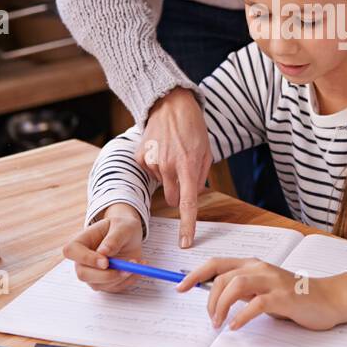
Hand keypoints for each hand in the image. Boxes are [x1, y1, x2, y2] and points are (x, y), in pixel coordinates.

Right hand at [62, 204, 143, 291]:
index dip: (86, 259)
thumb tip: (103, 252)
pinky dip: (128, 280)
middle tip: (126, 269)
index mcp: (81, 241)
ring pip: (99, 285)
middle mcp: (82, 260)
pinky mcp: (104, 282)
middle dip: (106, 275)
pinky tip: (137, 267)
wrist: (129, 235)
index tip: (106, 262)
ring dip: (120, 278)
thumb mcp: (123, 226)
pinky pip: (113, 288)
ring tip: (136, 262)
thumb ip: (114, 238)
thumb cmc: (122, 227)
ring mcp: (92, 273)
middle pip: (83, 274)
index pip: (71, 251)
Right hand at [134, 87, 212, 248]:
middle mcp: (168, 166)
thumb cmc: (193, 128)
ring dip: (168, 174)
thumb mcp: (206, 151)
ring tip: (172, 152)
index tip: (185, 242)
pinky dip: (156, 165)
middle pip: (171, 198)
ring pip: (161, 183)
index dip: (187, 225)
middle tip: (182, 172)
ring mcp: (152, 161)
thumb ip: (200, 176)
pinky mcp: (140, 157)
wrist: (170, 104)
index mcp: (189, 166)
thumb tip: (193, 196)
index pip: (187, 203)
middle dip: (178, 192)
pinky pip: (150, 172)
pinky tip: (160, 149)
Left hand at [177, 256, 346, 330]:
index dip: (194, 274)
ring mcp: (272, 281)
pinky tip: (236, 326)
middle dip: (209, 299)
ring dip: (221, 306)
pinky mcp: (284, 297)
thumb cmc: (293, 297)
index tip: (179, 287)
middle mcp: (260, 268)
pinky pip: (257, 304)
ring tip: (219, 323)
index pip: (216, 263)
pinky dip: (242, 316)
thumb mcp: (262, 291)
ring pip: (236, 285)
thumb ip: (242, 291)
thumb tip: (214, 297)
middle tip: (210, 319)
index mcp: (252, 265)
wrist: (328, 299)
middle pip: (223, 276)